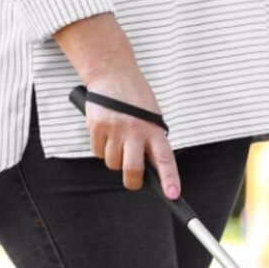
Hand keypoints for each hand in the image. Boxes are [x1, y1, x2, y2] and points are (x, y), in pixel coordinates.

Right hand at [84, 72, 179, 196]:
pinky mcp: (96, 126)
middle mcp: (135, 130)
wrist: (111, 72)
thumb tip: (150, 170)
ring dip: (115, 159)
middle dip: (132, 181)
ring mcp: (114, 128)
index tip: (172, 195)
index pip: (165, 159)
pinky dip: (101, 149)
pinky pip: (97, 152)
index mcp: (154, 130)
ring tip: (118, 141)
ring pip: (112, 163)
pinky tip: (106, 134)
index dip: (169, 179)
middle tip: (134, 180)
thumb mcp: (152, 119)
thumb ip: (152, 142)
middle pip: (132, 169)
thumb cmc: (135, 100)